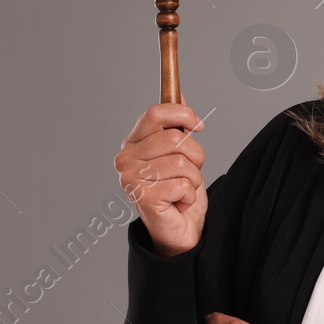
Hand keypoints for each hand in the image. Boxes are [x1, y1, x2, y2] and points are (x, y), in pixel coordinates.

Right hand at [114, 94, 206, 257]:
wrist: (179, 229)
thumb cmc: (178, 191)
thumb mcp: (181, 153)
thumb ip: (176, 125)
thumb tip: (179, 94)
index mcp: (132, 143)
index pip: (155, 113)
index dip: (183, 115)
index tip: (199, 126)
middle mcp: (125, 159)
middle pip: (175, 138)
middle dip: (195, 156)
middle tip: (190, 173)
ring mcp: (131, 178)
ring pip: (183, 163)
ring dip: (194, 179)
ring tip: (183, 190)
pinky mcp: (143, 197)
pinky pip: (183, 184)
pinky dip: (189, 195)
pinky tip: (178, 203)